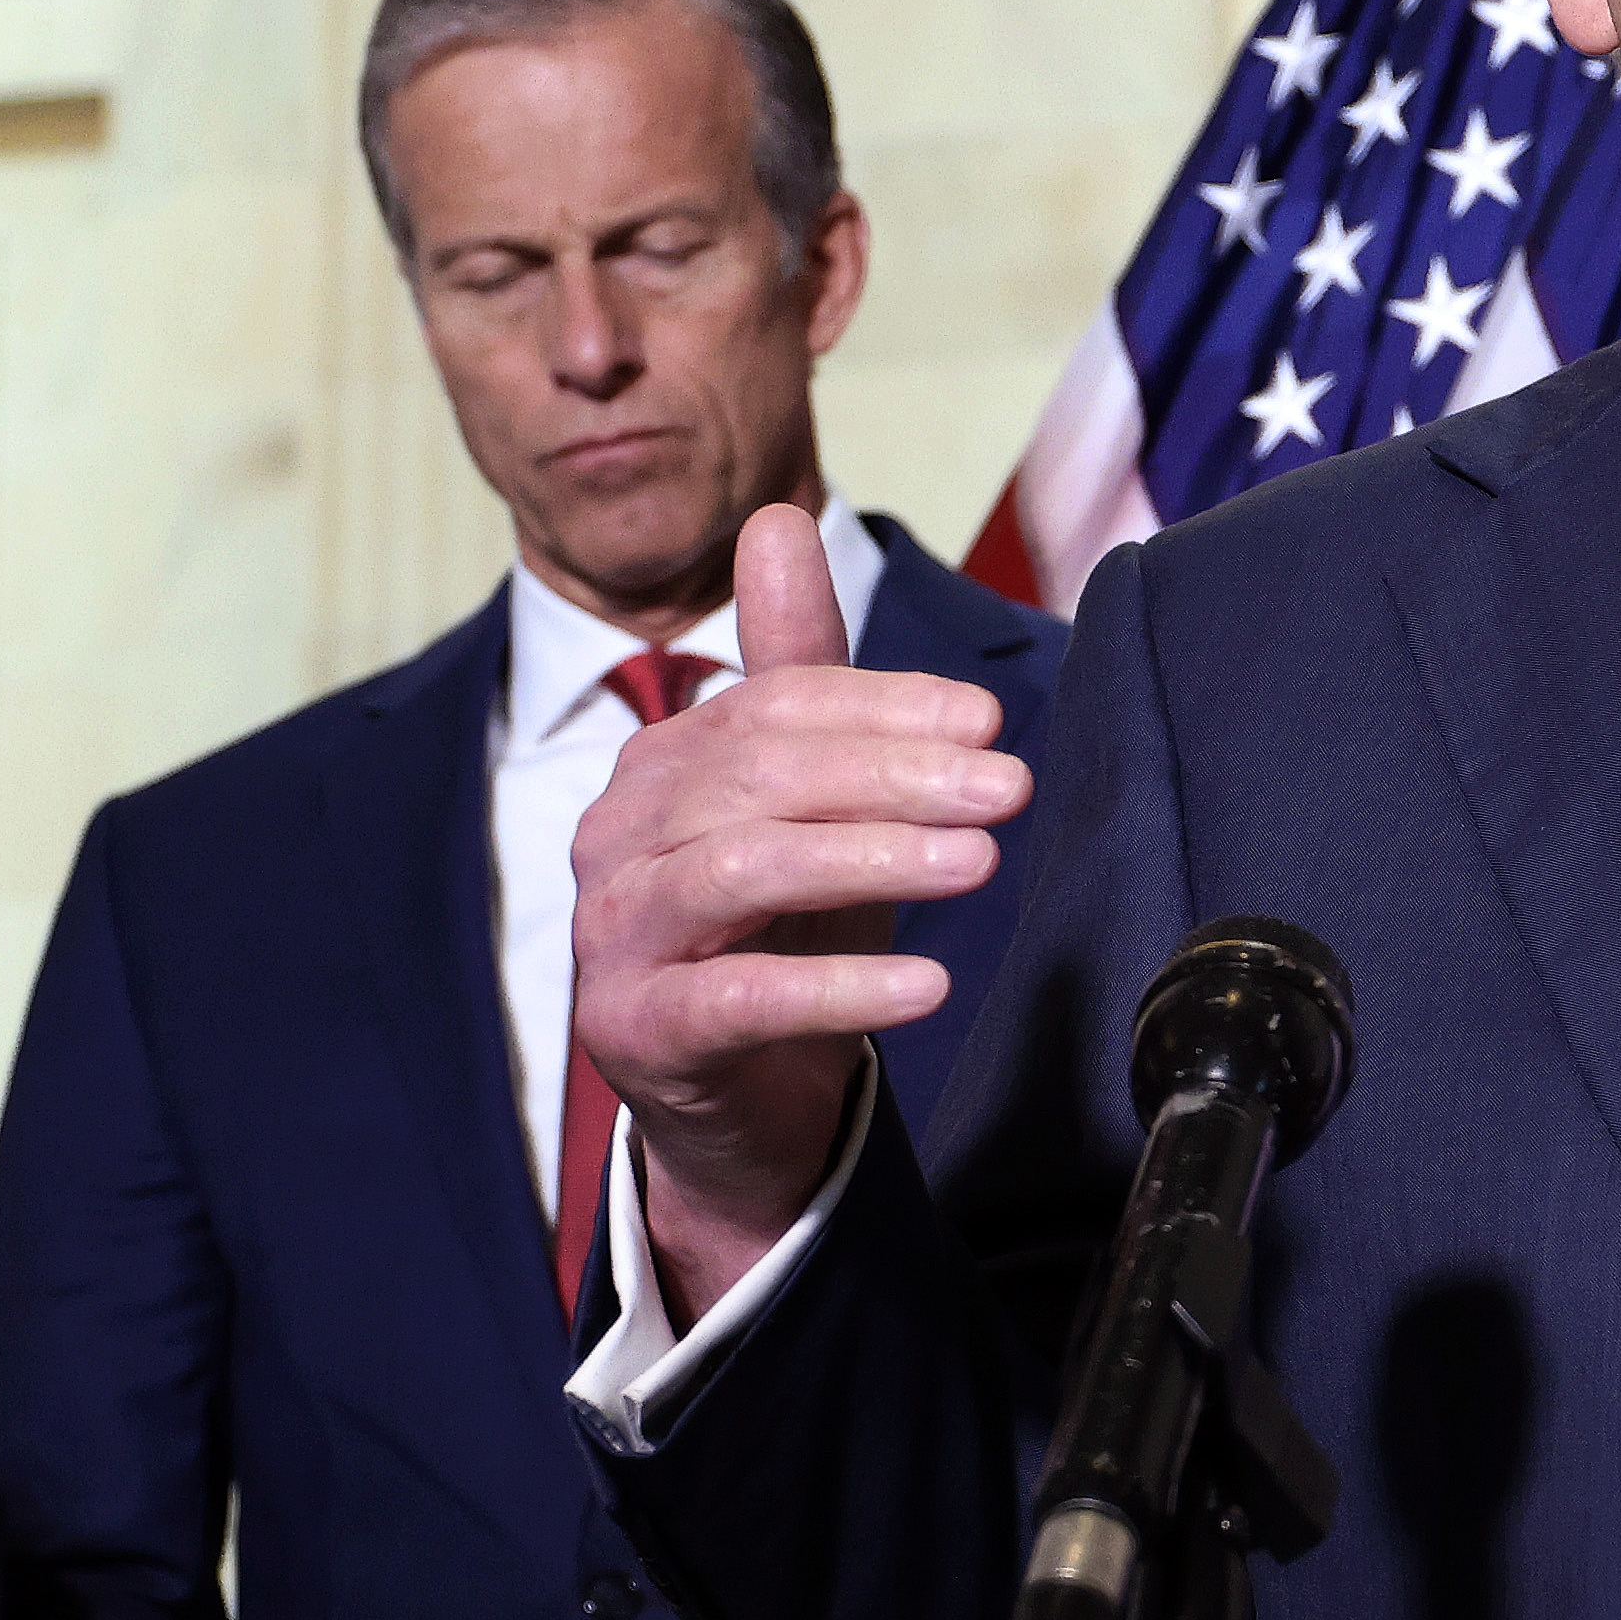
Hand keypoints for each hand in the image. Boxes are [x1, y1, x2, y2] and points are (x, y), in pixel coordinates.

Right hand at [565, 505, 1027, 1312]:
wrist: (740, 1101)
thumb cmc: (780, 936)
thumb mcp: (808, 801)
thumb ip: (799, 670)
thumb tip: (777, 518)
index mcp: (661, 766)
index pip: (771, 709)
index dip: (882, 708)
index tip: (988, 725)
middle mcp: (618, 838)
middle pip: (758, 781)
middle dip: (893, 776)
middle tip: (1007, 788)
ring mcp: (613, 936)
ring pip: (740, 872)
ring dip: (871, 860)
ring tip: (978, 862)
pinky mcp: (634, 1031)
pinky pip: (734, 998)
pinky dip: (837, 989)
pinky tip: (926, 983)